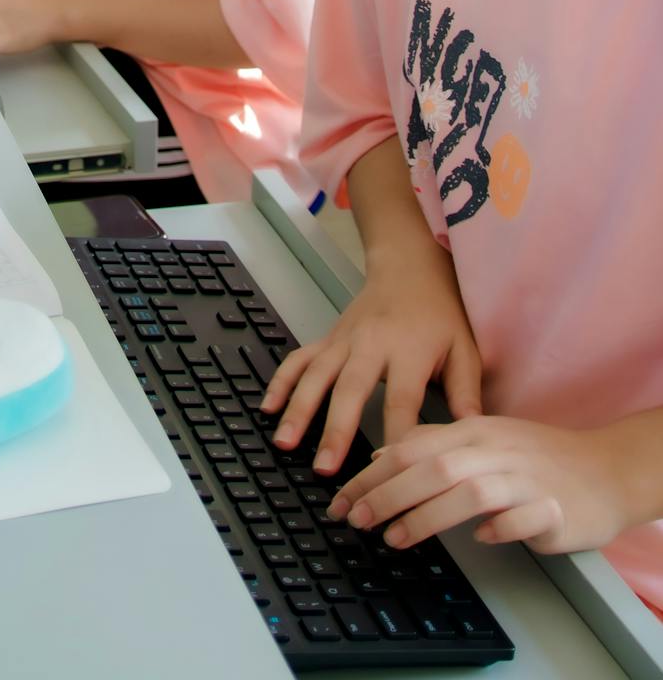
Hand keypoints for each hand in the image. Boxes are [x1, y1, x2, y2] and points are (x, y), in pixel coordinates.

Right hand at [260, 246, 481, 475]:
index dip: (396, 436)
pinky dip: (282, 381)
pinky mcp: (329, 337)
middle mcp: (371, 344)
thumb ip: (466, 393)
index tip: (390, 472)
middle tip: (325, 469)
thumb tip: (472, 438)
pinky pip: (300, 359)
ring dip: (300, 408)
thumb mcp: (465, 348)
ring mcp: (344, 340)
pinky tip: (269, 407)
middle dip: (335, 430)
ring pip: (316, 375)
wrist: (408, 266)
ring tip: (286, 442)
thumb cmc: (441, 313)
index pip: (402, 400)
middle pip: (350, 389)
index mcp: (410, 351)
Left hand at [328, 416, 634, 554]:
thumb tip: (381, 457)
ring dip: (428, 515)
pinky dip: (500, 528)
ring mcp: (524, 478)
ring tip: (395, 538)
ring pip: (469, 492)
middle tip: (355, 520)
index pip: (412, 446)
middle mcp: (494, 451)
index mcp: (473, 431)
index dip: (373, 473)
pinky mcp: (553, 508)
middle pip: (432, 468)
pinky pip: (522, 517)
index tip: (342, 498)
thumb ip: (434, 444)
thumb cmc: (536, 457)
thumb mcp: (481, 438)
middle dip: (387, 495)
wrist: (604, 469)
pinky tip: (481, 539)